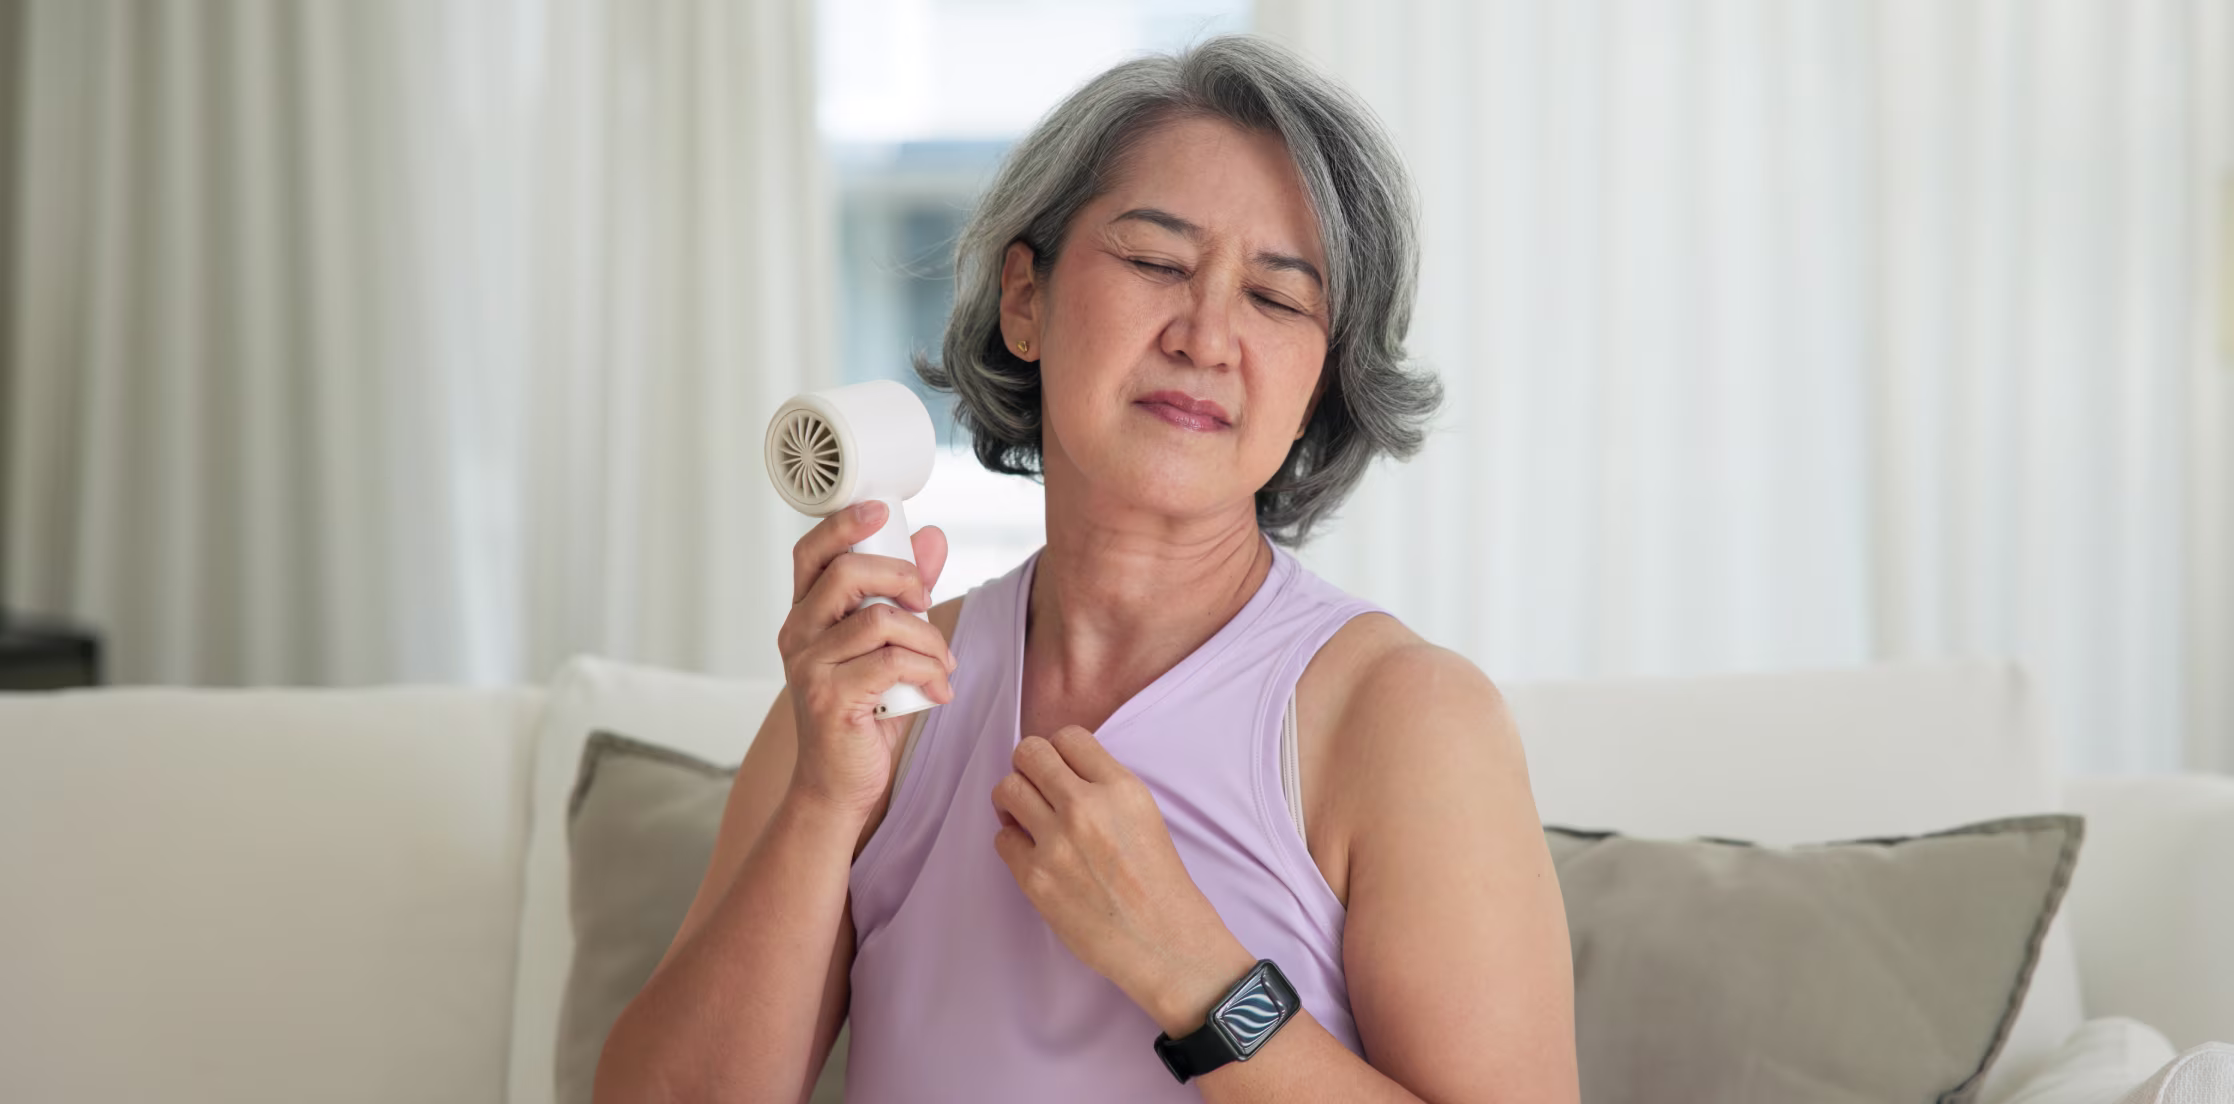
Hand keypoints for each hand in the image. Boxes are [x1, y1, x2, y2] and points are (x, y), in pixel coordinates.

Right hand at [778, 500, 956, 821]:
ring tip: (942, 662)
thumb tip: (932, 538)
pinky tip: (938, 689)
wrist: (840, 785)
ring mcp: (808, 667)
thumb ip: (905, 594)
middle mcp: (798, 635)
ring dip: (927, 636)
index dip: (844, 524)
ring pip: (880, 620)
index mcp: (806, 615)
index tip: (882, 511)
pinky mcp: (829, 699)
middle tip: (927, 600)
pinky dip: (928, 670)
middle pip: (847, 573)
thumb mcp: (887, 646)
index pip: (811, 553)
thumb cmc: (864, 714)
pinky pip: (891, 662)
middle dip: (902, 576)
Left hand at [990, 725, 1257, 1035]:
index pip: (1069, 737)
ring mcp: (1057, 842)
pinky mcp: (1036, 878)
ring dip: (1012, 799)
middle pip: (1030, 753)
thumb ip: (1105, 788)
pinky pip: (1002, 838)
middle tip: (1034, 786)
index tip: (1060, 769)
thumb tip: (1061, 771)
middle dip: (1028, 765)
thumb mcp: (1145, 815)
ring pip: (1007, 789)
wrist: (1163, 941)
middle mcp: (1086, 807)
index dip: (1060, 751)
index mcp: (1120, 788)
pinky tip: (1031, 853)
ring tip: (1025, 817)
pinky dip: (1012, 841)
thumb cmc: (1159, 882)